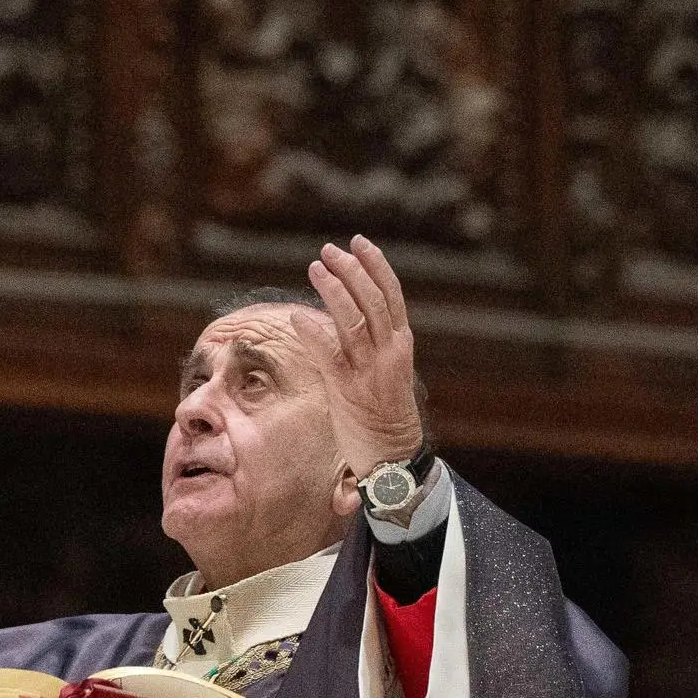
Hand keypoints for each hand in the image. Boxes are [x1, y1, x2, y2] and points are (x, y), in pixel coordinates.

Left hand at [296, 236, 424, 478]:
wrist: (393, 455)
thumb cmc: (383, 414)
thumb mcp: (383, 370)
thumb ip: (368, 343)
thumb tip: (341, 316)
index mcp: (400, 345)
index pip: (392, 296)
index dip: (376, 266)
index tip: (358, 242)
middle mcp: (389, 352)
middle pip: (373, 300)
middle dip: (351, 271)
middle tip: (328, 250)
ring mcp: (370, 370)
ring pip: (355, 320)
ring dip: (334, 291)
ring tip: (315, 268)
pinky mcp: (348, 390)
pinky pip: (330, 354)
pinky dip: (314, 333)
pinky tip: (297, 316)